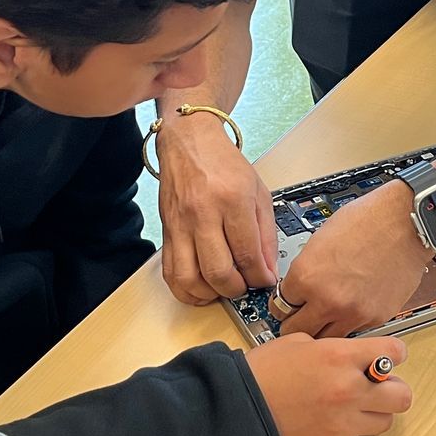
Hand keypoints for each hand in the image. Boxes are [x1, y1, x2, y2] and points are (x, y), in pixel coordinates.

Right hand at [156, 111, 277, 305]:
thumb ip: (266, 233)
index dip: (260, 277)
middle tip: (245, 287)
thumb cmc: (223, 163)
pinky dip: (185, 289)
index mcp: (232, 200)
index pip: (247, 253)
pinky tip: (201, 288)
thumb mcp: (258, 191)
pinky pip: (169, 272)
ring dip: (209, 294)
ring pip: (189, 277)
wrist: (188, 142)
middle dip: (236, 290)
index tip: (266, 281)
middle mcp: (203, 213)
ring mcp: (180, 224)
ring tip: (223, 290)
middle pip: (218, 270)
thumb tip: (268, 269)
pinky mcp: (166, 231)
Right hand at [243, 333, 411, 435]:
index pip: (394, 353)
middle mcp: (349, 389)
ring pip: (385, 420)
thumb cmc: (262, 374)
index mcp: (340, 357)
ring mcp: (343, 421)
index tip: (388, 356)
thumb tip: (350, 356)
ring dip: (374, 411)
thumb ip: (333, 348)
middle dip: (392, 388)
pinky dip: (349, 429)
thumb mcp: (298, 343)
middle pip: (402, 395)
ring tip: (353, 406)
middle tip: (376, 386)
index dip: (393, 353)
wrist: (239, 411)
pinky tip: (329, 420)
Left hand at [276, 182, 429, 339]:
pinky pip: (354, 331)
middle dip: (296, 323)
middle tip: (302, 316)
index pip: (279, 307)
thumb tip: (298, 287)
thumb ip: (306, 270)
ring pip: (325, 339)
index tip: (288, 304)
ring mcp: (353, 313)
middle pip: (296, 330)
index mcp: (306, 276)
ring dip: (323, 329)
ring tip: (328, 315)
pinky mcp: (376, 318)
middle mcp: (327, 300)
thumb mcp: (320, 240)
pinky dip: (349, 323)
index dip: (283, 304)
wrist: (406, 221)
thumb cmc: (367, 220)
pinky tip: (353, 307)